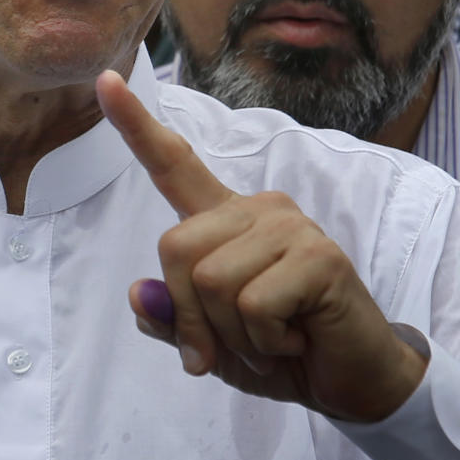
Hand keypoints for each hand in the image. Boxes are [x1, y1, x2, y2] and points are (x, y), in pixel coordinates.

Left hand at [97, 70, 426, 421]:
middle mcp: (256, 209)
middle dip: (193, 317)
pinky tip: (296, 339)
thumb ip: (173, 320)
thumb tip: (141, 294)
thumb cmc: (282, 352)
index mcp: (224, 221)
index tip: (106, 80)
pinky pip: (252, 306)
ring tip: (275, 339)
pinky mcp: (318, 256)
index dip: (135, 125)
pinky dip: (264, 343)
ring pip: (211, 282)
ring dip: (234, 337)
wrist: (353, 379)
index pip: (173, 165)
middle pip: (175, 248)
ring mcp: (290, 226)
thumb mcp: (213, 345)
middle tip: (241, 342)